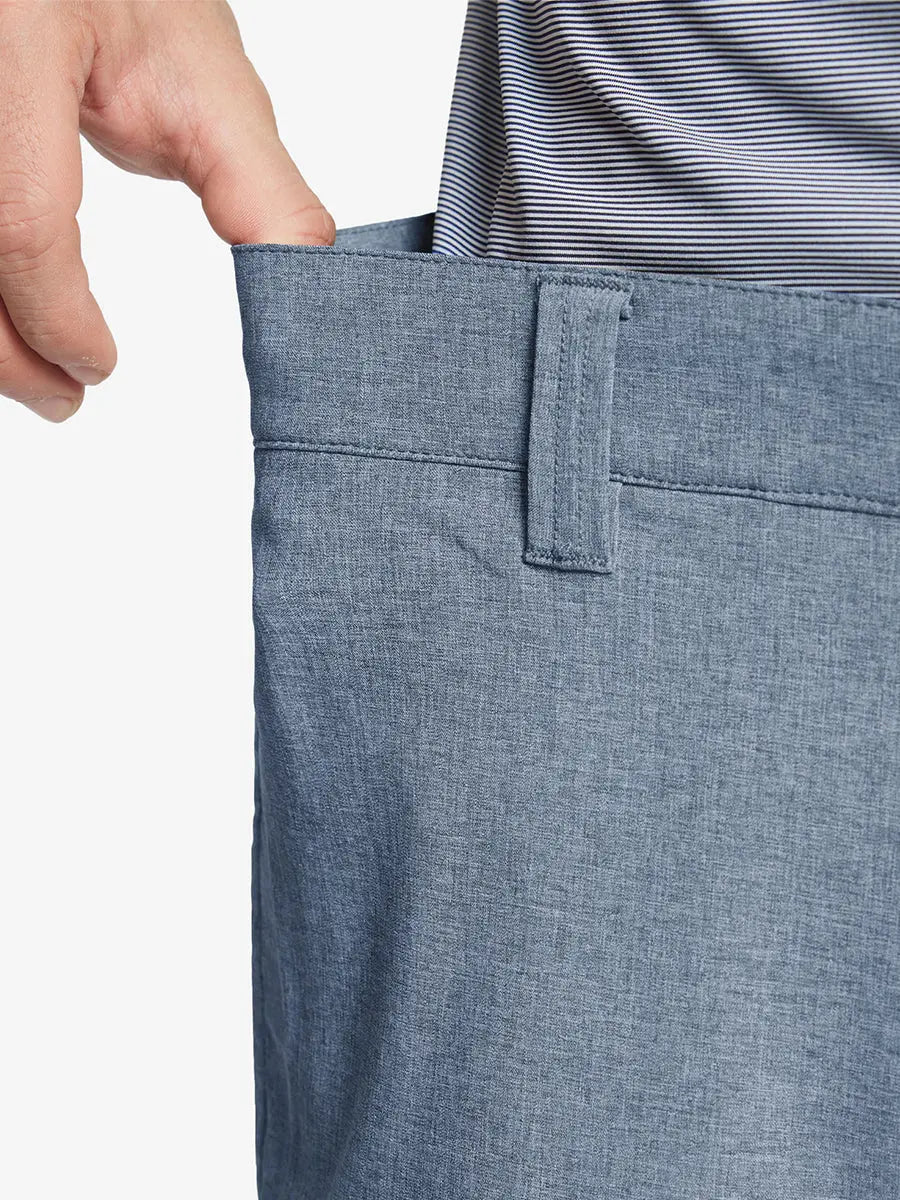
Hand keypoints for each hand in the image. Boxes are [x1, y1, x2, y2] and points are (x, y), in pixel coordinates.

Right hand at [0, 0, 334, 421]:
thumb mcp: (208, 82)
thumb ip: (259, 191)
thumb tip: (305, 290)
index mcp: (22, 42)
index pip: (22, 221)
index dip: (58, 317)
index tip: (98, 368)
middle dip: (7, 352)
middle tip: (62, 400)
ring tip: (43, 376)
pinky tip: (16, 319)